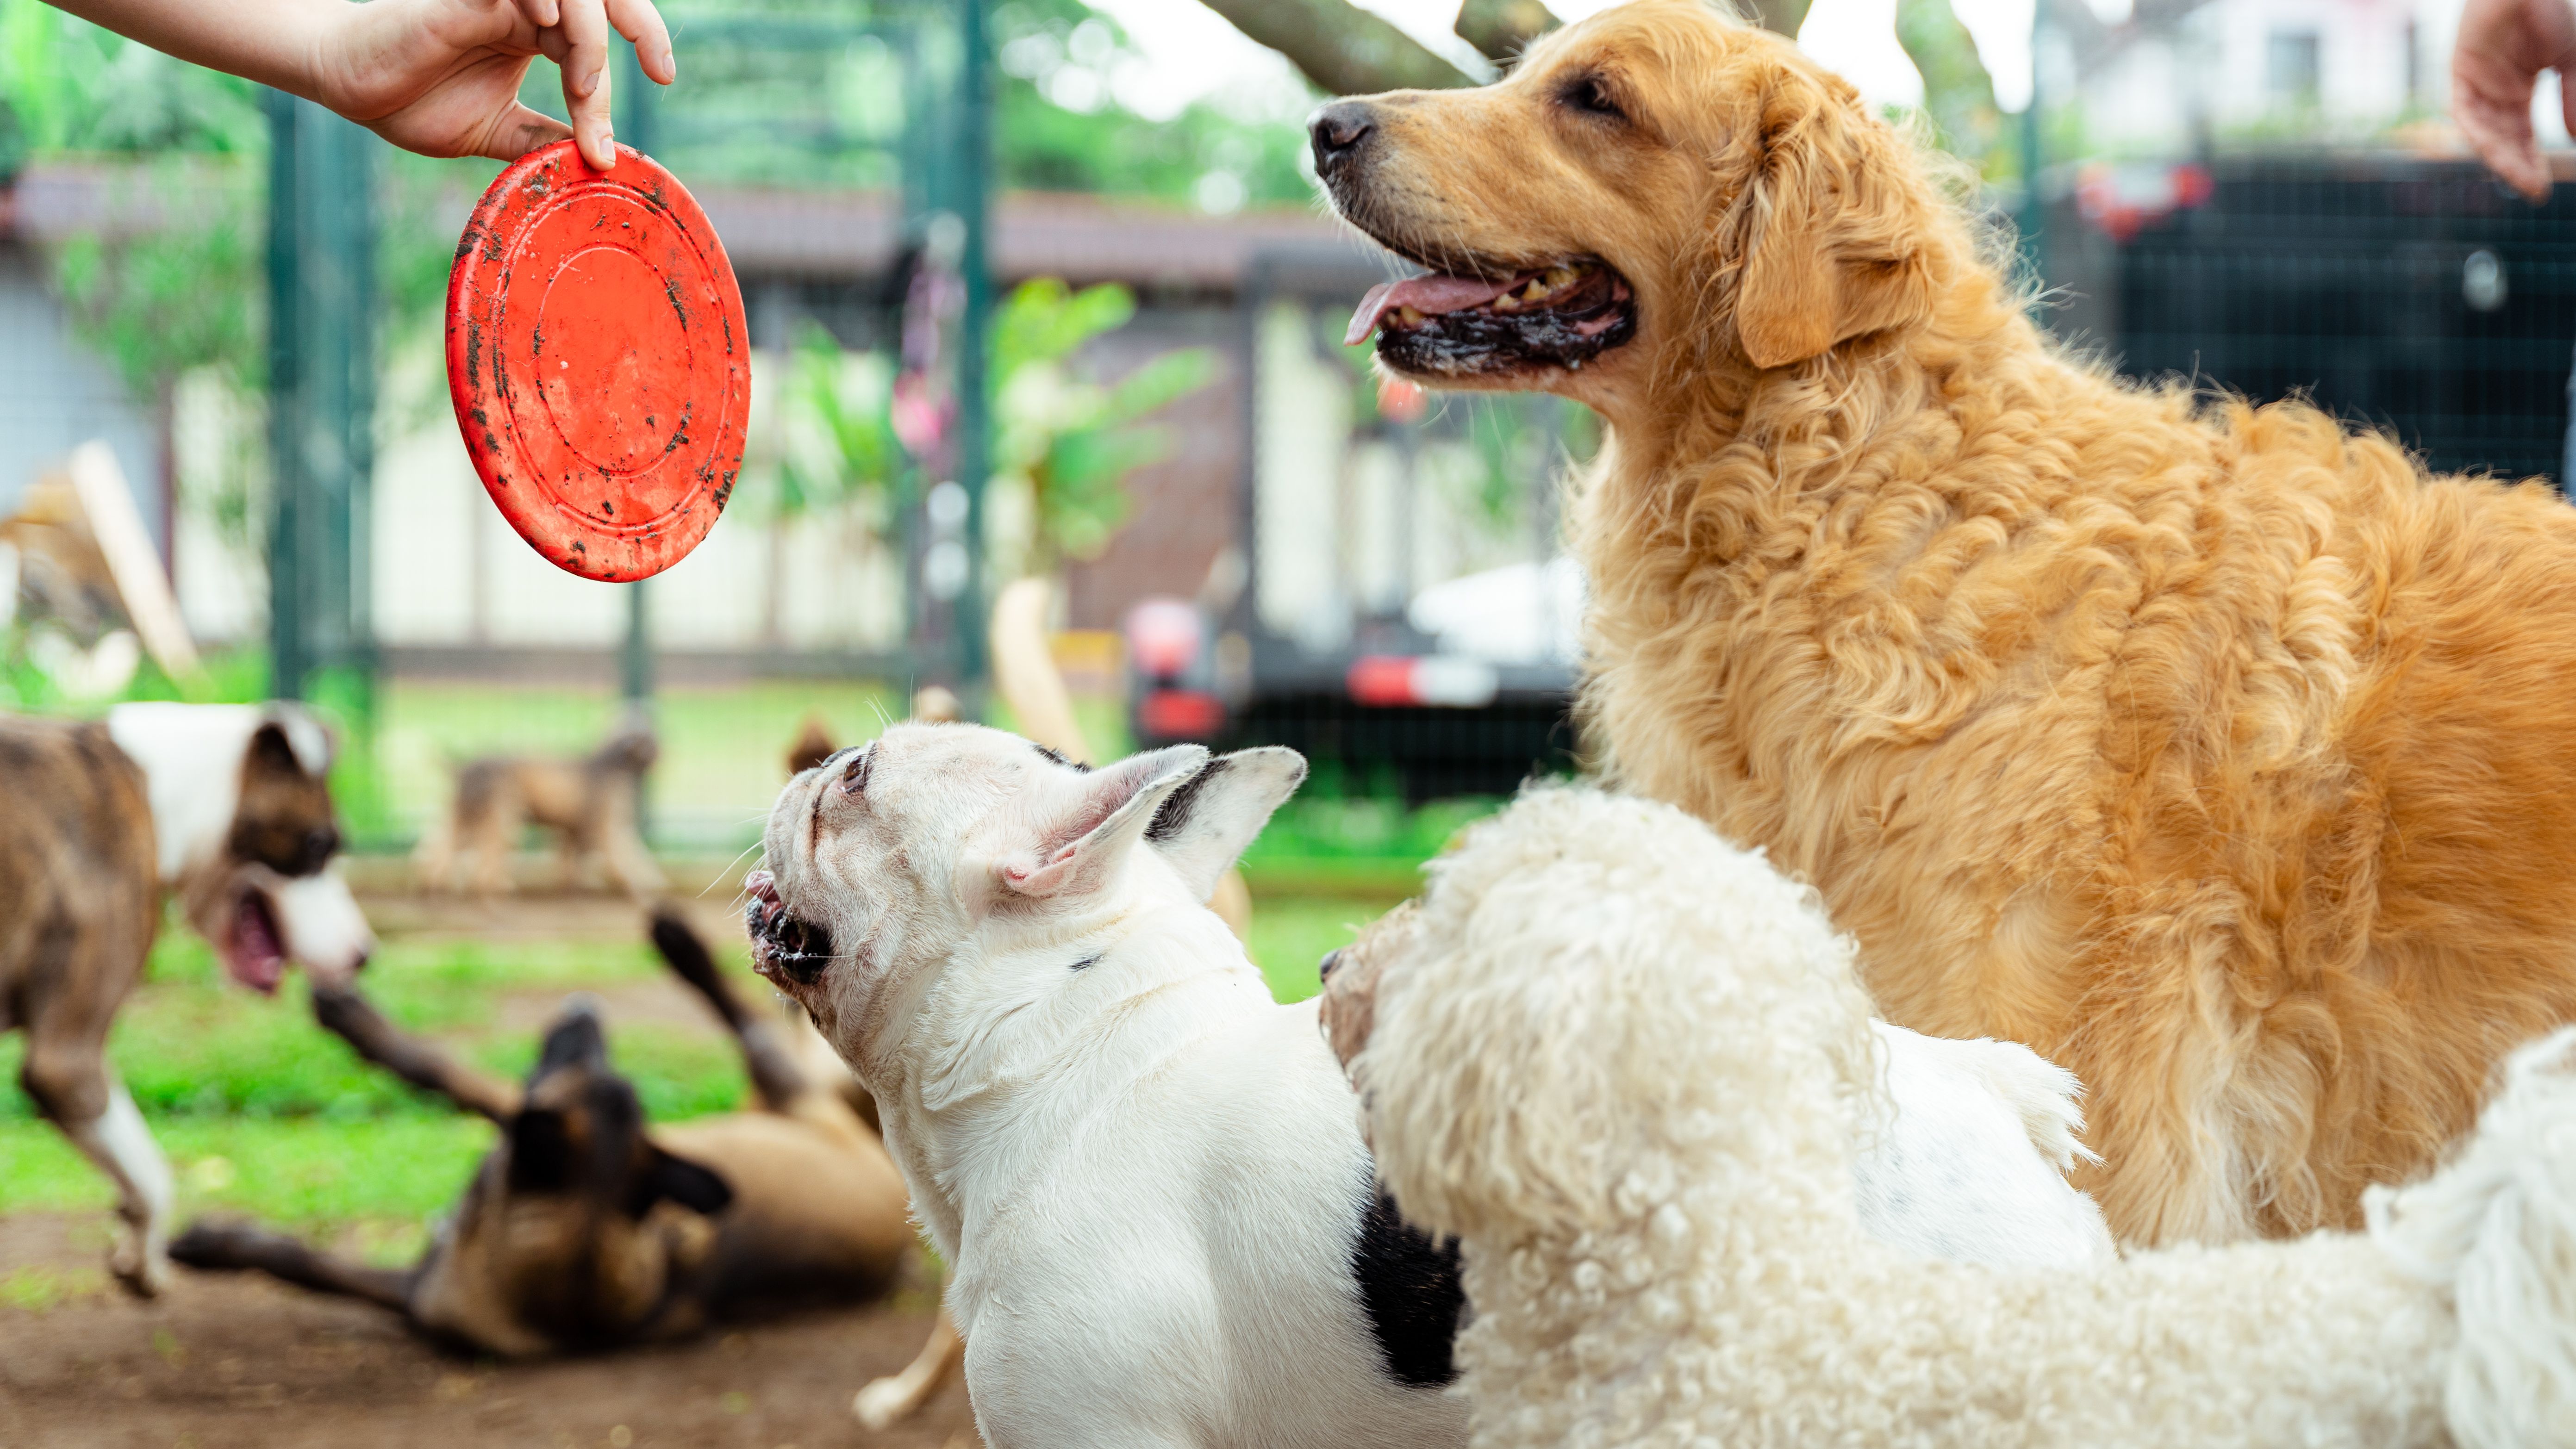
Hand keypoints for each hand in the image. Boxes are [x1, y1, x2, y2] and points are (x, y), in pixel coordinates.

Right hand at [309, 0, 674, 168]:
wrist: (347, 88)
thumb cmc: (412, 100)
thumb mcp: (495, 131)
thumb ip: (542, 141)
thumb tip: (598, 166)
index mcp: (539, 33)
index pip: (605, 36)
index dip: (640, 55)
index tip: (660, 85)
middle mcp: (526, 10)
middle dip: (644, 26)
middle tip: (661, 70)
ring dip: (591, 38)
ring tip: (582, 88)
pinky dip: (546, 0)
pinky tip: (549, 27)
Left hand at [2454, 0, 2575, 201]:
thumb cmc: (2548, 15)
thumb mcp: (2568, 62)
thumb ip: (2572, 98)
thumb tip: (2574, 140)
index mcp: (2517, 91)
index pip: (2521, 137)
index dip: (2531, 163)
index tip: (2542, 188)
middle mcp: (2493, 94)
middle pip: (2501, 141)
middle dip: (2517, 167)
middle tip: (2535, 191)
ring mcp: (2475, 85)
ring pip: (2483, 134)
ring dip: (2501, 157)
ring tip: (2521, 177)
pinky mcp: (2460, 74)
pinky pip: (2465, 114)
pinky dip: (2481, 133)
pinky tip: (2498, 150)